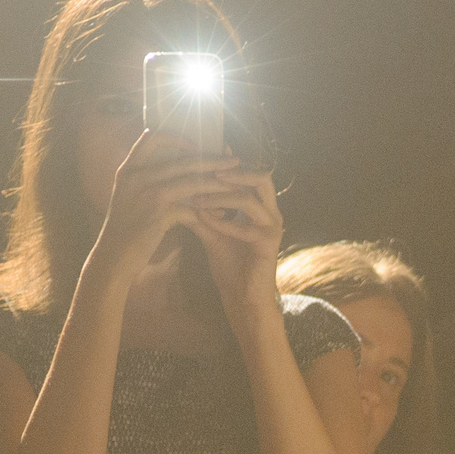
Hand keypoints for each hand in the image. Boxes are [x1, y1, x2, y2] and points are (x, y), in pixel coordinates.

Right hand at [84, 135, 242, 285]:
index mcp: (129, 169)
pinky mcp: (158, 215)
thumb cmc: (125, 229)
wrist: (113, 257)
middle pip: (182, 161)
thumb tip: (171, 167)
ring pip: (191, 182)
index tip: (195, 145)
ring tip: (236, 186)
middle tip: (234, 160)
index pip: (153, 138)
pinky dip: (207, 213)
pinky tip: (221, 216)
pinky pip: (191, 209)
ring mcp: (147, 195)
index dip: (176, 138)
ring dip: (217, 184)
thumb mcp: (128, 196)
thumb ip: (144, 179)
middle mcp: (137, 177)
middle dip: (212, 159)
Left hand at [180, 166, 288, 328]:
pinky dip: (222, 222)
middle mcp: (271, 213)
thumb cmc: (230, 266)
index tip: (204, 155)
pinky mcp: (268, 244)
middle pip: (262, 176)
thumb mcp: (212, 231)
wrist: (242, 298)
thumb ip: (204, 209)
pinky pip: (245, 227)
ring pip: (250, 198)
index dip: (230, 162)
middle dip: (233, 172)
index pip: (251, 173)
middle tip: (207, 171)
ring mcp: (272, 228)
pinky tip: (204, 221)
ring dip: (221, 196)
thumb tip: (182, 188)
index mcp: (260, 207)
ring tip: (198, 199)